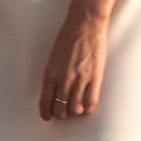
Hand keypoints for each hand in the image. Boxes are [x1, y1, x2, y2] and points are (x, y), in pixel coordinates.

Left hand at [38, 4, 107, 123]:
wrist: (85, 23)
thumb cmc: (68, 36)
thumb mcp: (53, 57)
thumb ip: (53, 74)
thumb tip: (54, 91)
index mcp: (50, 73)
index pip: (45, 102)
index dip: (46, 113)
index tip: (48, 116)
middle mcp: (63, 79)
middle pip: (60, 109)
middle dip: (61, 113)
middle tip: (63, 112)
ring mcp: (80, 79)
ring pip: (75, 109)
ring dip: (75, 111)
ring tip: (76, 108)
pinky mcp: (95, 77)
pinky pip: (91, 102)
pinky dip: (89, 108)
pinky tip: (88, 106)